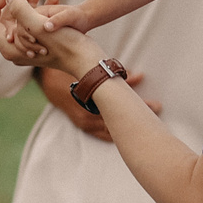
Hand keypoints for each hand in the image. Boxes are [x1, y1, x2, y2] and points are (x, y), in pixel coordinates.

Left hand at [0, 0, 101, 76]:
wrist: (88, 58)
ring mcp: (26, 46)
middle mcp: (15, 49)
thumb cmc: (65, 44)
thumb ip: (20, 8)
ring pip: (21, 17)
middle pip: (5, 17)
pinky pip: (33, 21)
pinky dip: (40, 7)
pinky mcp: (38, 42)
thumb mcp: (40, 24)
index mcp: (9, 48)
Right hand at [38, 66, 158, 138]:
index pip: (119, 105)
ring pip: (111, 128)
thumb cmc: (67, 67)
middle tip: (158, 112)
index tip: (156, 105)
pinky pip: (101, 133)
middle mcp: (88, 114)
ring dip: (129, 126)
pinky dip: (115, 133)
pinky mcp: (81, 124)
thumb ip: (112, 73)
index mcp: (91, 98)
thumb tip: (139, 76)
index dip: (139, 105)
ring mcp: (84, 121)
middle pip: (118, 119)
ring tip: (149, 124)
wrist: (45, 77)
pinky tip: (127, 136)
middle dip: (138, 117)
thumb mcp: (88, 66)